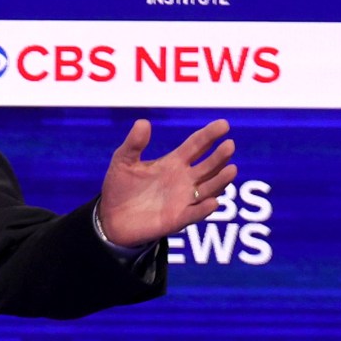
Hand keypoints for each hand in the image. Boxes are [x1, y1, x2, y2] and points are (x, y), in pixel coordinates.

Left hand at [96, 118, 236, 247]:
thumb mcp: (123, 161)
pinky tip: (212, 202)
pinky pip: (194, 214)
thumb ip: (134, 144)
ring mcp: (183, 199)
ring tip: (231, 169)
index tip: (224, 125)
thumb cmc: (119, 187)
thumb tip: (143, 122)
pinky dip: (204, 209)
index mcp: (173, 162)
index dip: (210, 135)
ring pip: (209, 188)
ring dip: (220, 180)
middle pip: (208, 166)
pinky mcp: (177, 219)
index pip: (197, 145)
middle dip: (220, 156)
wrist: (110, 218)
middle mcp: (184, 180)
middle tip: (229, 145)